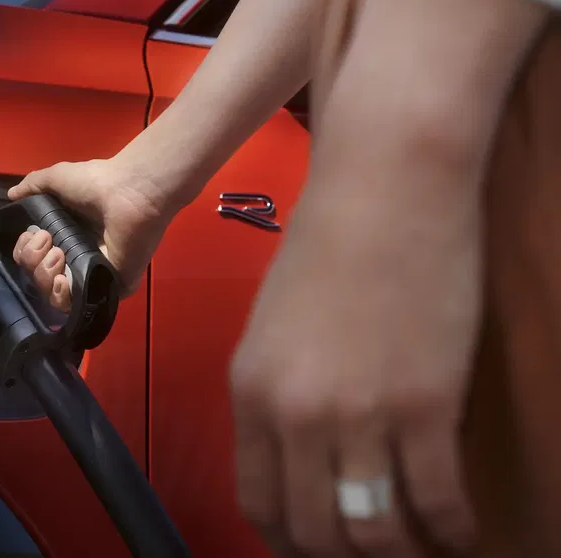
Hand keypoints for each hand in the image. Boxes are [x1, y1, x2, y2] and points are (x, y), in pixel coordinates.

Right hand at [8, 158, 172, 310]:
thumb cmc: (97, 182)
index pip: (33, 257)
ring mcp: (93, 275)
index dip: (26, 250)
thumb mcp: (56, 178)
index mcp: (65, 235)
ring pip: (54, 295)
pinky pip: (78, 306)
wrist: (130, 191)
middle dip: (33, 261)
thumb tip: (11, 195)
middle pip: (38, 277)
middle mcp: (76, 257)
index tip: (34, 236)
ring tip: (58, 255)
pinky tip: (63, 279)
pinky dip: (63, 297)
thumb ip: (32, 185)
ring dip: (45, 276)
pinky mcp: (110, 288)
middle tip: (49, 242)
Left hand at [228, 185, 480, 556]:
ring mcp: (361, 413)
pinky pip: (438, 501)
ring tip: (419, 552)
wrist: (384, 193)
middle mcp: (296, 415)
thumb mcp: (271, 330)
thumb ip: (278, 398)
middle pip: (315, 531)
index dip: (288, 543)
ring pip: (376, 532)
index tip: (314, 552)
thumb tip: (301, 460)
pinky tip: (462, 534)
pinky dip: (453, 531)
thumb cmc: (326, 250)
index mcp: (251, 393)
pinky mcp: (426, 404)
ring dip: (401, 555)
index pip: (259, 502)